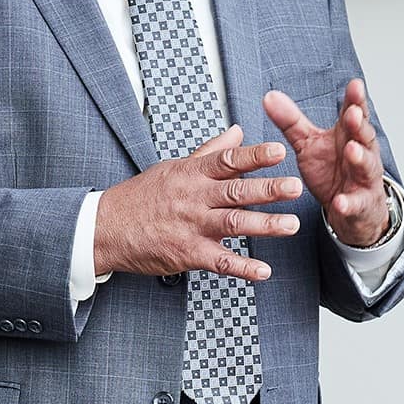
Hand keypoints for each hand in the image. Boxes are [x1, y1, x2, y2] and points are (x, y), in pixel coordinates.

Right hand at [94, 127, 303, 279]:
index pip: (228, 160)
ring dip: (265, 226)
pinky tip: (263, 272)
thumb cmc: (143, 196)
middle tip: (295, 187)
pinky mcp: (188, 253)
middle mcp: (194, 198)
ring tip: (291, 225)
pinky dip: (242, 268)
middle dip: (268, 189)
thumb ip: (211, 151)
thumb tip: (238, 131)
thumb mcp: (175, 166)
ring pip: (233, 224)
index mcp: (192, 174)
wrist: (108, 227)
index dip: (255, 156)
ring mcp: (191, 226)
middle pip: (236, 191)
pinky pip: (220, 261)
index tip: (279, 151)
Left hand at [262, 78, 389, 248]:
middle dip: (359, 124)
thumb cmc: (331, 171)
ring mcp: (363, 179)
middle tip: (352, 113)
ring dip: (360, 157)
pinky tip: (340, 202)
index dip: (355, 99)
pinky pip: (355, 203)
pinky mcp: (360, 204)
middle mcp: (361, 153)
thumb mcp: (308, 144)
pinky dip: (348, 203)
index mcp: (347, 135)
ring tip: (352, 150)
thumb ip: (291, 121)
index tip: (354, 85)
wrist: (347, 209)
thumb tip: (270, 96)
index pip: (354, 113)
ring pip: (366, 165)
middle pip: (363, 135)